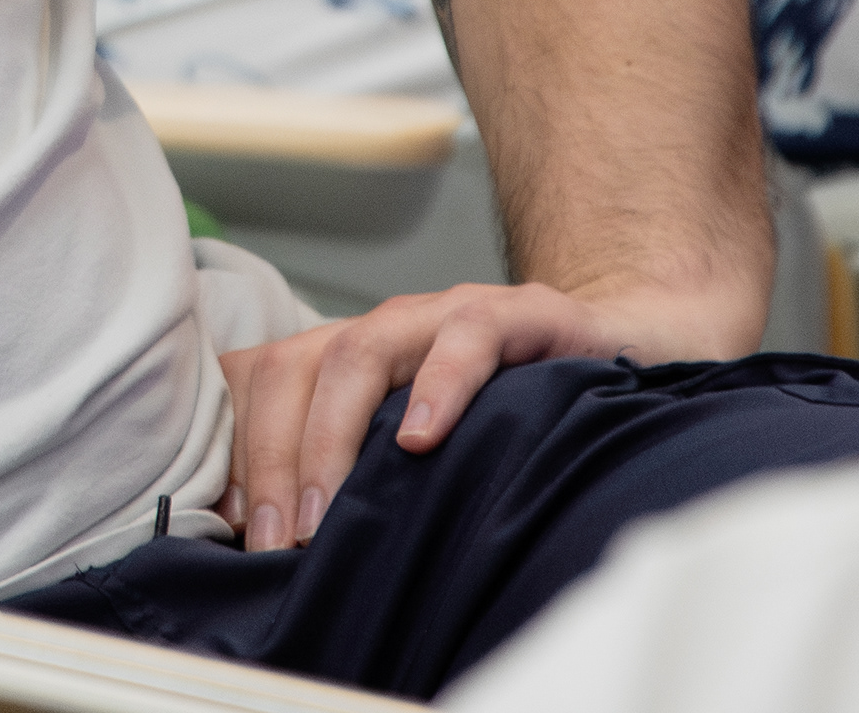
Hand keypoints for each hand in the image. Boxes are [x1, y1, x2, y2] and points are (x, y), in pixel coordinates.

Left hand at [219, 277, 746, 550]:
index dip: (239, 451)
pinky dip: (437, 386)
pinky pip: (466, 337)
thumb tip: (280, 545)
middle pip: (295, 368)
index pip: (262, 382)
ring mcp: (445, 314)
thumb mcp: (418, 444)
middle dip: (272, 458)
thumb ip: (359, 474)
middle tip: (276, 541)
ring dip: (332, 434)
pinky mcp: (519, 313)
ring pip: (359, 350)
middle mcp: (386, 328)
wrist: (623, 349)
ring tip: (325, 509)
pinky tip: (421, 438)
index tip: (236, 530)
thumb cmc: (509, 414)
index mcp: (349, 357)